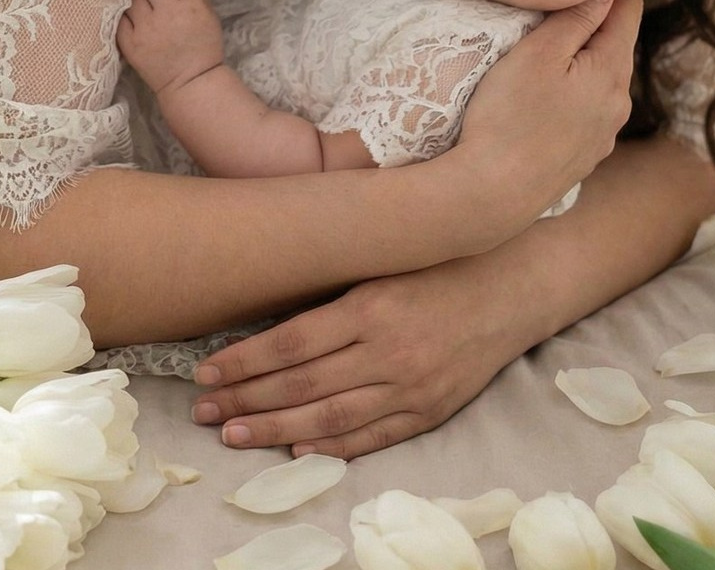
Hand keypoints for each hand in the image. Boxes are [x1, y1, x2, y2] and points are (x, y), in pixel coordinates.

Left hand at [115, 0, 222, 93]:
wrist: (191, 82)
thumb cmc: (202, 46)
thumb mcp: (209, 14)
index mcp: (192, 5)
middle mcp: (168, 14)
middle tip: (160, 3)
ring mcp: (146, 29)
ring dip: (140, 2)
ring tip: (147, 14)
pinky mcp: (130, 43)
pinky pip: (120, 17)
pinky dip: (128, 18)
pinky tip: (137, 24)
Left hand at [191, 255, 521, 458]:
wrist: (510, 286)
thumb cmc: (438, 262)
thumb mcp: (383, 261)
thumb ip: (335, 291)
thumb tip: (270, 317)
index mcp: (371, 305)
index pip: (291, 343)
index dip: (244, 361)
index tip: (206, 370)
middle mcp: (388, 351)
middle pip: (301, 385)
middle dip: (246, 400)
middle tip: (203, 410)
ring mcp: (411, 386)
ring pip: (329, 419)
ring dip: (275, 431)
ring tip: (234, 435)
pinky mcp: (431, 410)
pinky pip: (373, 437)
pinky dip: (333, 448)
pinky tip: (297, 452)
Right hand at [451, 0, 642, 232]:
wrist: (493, 192)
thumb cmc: (508, 116)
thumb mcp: (538, 54)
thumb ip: (576, 17)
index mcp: (612, 70)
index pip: (628, 10)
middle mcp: (618, 103)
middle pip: (614, 45)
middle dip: (590, 23)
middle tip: (551, 5)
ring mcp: (603, 135)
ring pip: (598, 79)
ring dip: (579, 61)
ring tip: (542, 52)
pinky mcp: (583, 157)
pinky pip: (585, 110)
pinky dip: (570, 94)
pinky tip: (541, 99)